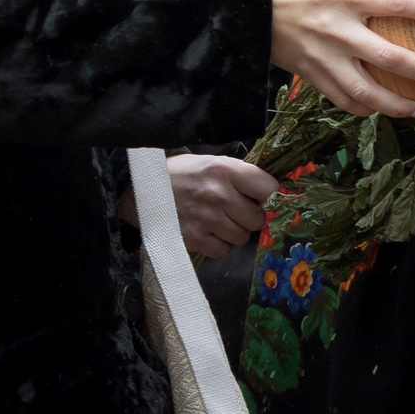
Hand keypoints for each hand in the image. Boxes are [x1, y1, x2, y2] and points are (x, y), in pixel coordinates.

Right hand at [114, 153, 278, 258]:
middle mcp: (218, 195)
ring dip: (233, 231)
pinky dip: (217, 244)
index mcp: (225, 170)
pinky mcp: (193, 239)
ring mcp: (205, 219)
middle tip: (235, 210)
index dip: (271, 196)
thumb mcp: (212, 163)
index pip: (269, 188)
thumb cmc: (182, 174)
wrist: (141, 191)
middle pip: (257, 219)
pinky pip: (222, 250)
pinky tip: (206, 231)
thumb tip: (273, 195)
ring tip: (217, 219)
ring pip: (241, 237)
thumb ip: (240, 177)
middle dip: (249, 217)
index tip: (264, 199)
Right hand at [269, 0, 414, 117]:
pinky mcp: (311, 76)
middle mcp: (338, 30)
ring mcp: (324, 58)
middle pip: (388, 58)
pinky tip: (384, 109)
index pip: (395, 2)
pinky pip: (342, 100)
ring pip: (367, 92)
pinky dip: (366, 109)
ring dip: (399, 104)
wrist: (242, 6)